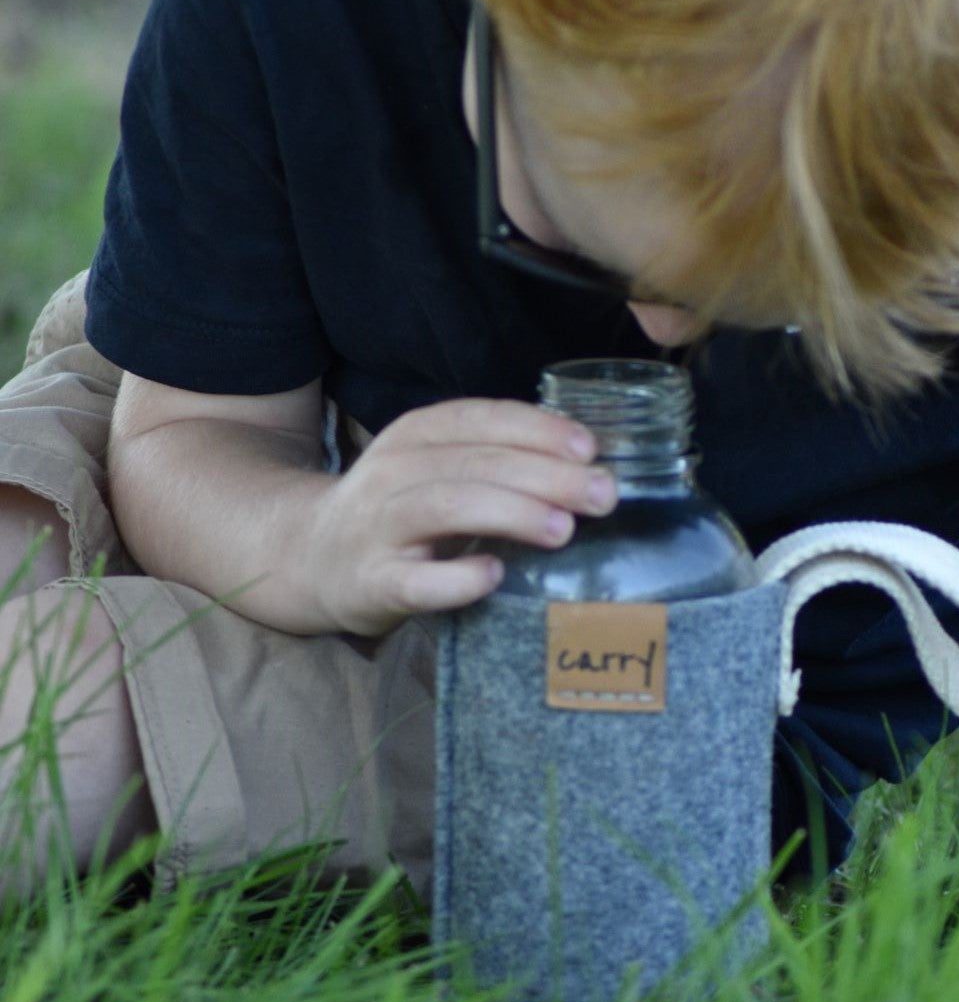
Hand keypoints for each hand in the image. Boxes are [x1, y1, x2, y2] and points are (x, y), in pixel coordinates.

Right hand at [305, 398, 614, 634]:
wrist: (311, 557)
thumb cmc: (400, 512)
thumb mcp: (440, 468)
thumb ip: (498, 460)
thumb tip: (590, 467)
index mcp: (417, 434)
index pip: (482, 419)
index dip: (539, 429)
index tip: (591, 449)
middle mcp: (395, 471)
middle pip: (475, 462)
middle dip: (546, 475)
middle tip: (603, 495)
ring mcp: (379, 526)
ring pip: (446, 506)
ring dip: (511, 513)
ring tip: (564, 530)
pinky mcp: (371, 582)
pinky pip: (415, 581)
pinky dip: (457, 578)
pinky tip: (495, 575)